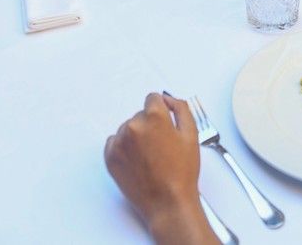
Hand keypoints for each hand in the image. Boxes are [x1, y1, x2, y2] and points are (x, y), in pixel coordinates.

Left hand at [104, 94, 214, 244]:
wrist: (168, 203)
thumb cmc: (182, 172)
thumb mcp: (191, 134)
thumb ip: (181, 108)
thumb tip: (168, 99)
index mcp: (154, 117)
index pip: (153, 98)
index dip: (161, 110)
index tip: (164, 122)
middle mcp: (134, 126)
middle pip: (141, 115)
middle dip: (150, 125)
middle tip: (161, 146)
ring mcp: (120, 142)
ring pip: (128, 128)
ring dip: (137, 136)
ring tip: (150, 156)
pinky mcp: (110, 158)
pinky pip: (114, 142)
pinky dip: (123, 147)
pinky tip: (137, 160)